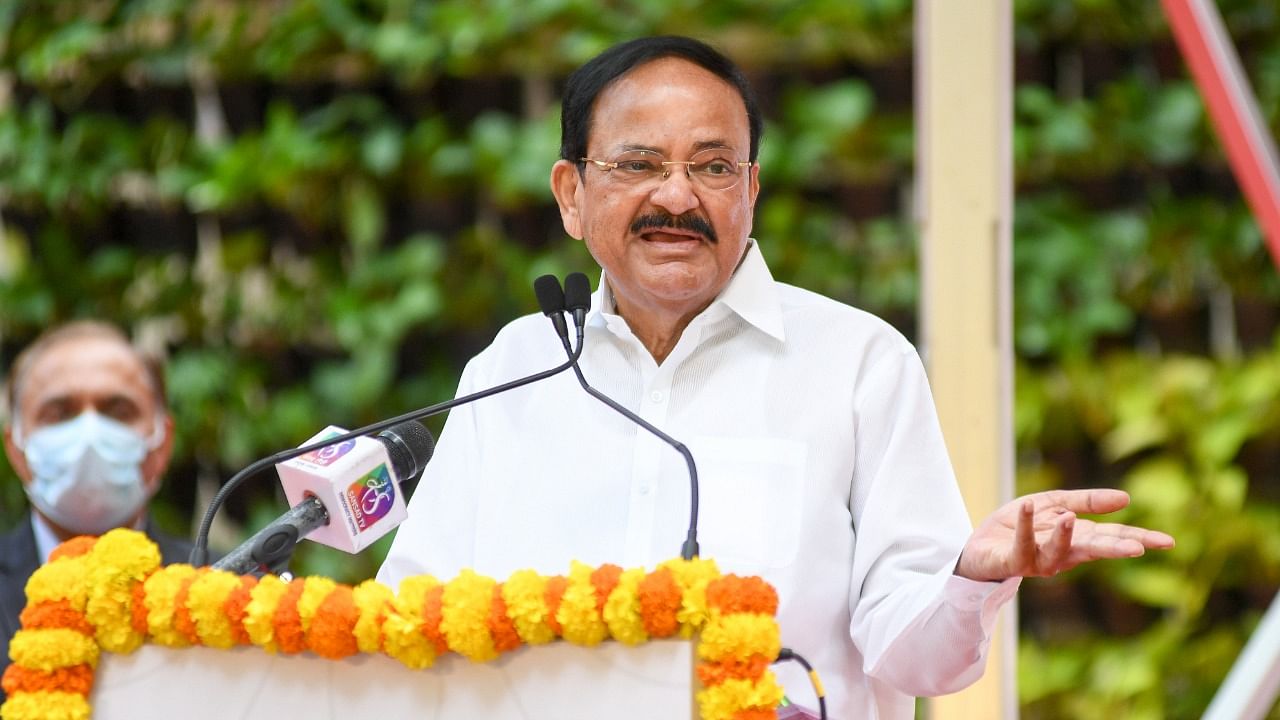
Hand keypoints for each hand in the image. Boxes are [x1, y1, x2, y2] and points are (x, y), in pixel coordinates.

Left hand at [954, 489, 1174, 581]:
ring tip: (1069, 518)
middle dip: (1115, 548)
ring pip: (1056, 551)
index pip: (1112, 536)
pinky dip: (1023, 524)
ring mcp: (1038, 560)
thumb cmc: (1022, 525)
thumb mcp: (1055, 504)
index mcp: (1078, 539)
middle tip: (1139, 548)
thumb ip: (1087, 501)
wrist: (981, 544)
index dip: (1139, 538)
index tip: (1167, 542)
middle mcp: (1063, 554)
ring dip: (1063, 534)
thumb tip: (1126, 498)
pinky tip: (1027, 505)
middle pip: (1092, 548)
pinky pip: (1020, 543)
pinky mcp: (1013, 560)